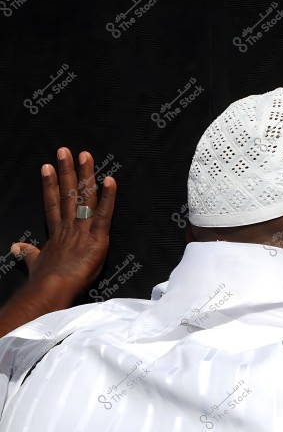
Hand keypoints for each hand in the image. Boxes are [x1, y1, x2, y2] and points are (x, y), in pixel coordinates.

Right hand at [10, 147, 116, 294]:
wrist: (52, 288)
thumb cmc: (45, 280)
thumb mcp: (35, 263)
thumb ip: (28, 252)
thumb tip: (16, 246)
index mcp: (57, 232)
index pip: (53, 203)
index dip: (50, 184)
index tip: (47, 167)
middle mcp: (69, 225)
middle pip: (68, 192)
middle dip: (67, 170)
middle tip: (65, 150)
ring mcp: (82, 228)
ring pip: (85, 197)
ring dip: (85, 175)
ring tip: (85, 155)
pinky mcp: (97, 236)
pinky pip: (104, 213)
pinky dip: (109, 197)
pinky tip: (110, 180)